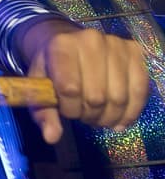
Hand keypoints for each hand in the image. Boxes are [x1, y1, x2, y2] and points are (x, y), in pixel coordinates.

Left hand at [20, 20, 149, 143]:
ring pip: (119, 97)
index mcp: (61, 46)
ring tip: (98, 116)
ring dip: (108, 117)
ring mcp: (116, 44)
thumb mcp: (39, 89)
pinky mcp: (135, 52)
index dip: (69, 109)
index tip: (66, 110)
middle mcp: (90, 40)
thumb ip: (43, 113)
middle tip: (83, 115)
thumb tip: (51, 138)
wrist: (69, 46)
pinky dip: (130, 112)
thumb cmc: (52, 71)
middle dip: (88, 115)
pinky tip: (119, 121)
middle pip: (96, 97)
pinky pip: (140, 91)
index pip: (70, 89)